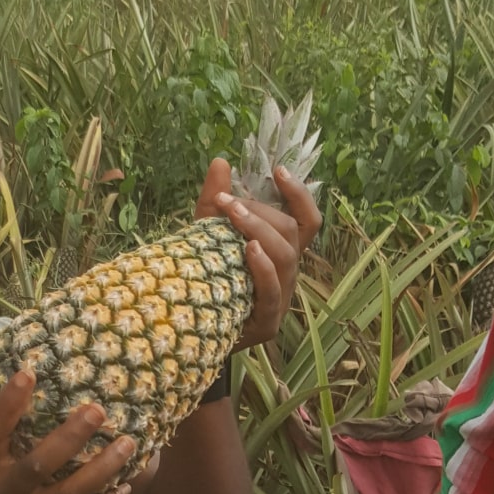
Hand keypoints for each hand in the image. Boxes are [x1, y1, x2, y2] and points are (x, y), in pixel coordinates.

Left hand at [195, 155, 320, 350]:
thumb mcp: (206, 235)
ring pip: (286, 257)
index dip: (299, 195)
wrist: (186, 331)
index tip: (278, 171)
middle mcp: (287, 274)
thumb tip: (220, 162)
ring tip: (235, 213)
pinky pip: (272, 291)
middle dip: (261, 211)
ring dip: (260, 230)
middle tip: (229, 199)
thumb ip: (215, 202)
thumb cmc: (205, 280)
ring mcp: (280, 300)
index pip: (306, 221)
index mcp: (281, 253)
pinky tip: (248, 250)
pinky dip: (262, 268)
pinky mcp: (266, 323)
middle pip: (292, 233)